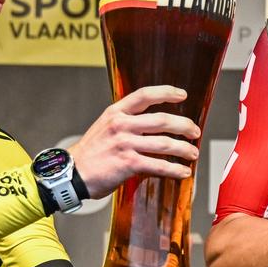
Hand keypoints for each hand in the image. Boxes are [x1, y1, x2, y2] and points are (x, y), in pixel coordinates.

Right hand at [70, 85, 199, 195]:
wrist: (72, 174)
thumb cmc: (91, 153)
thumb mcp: (105, 127)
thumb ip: (126, 123)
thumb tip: (153, 125)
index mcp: (116, 113)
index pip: (144, 95)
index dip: (166, 92)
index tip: (182, 95)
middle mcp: (121, 125)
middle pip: (162, 120)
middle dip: (184, 125)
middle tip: (195, 132)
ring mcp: (124, 144)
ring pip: (164, 143)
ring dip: (184, 149)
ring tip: (193, 153)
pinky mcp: (128, 163)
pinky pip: (158, 165)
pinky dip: (174, 169)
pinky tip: (183, 172)